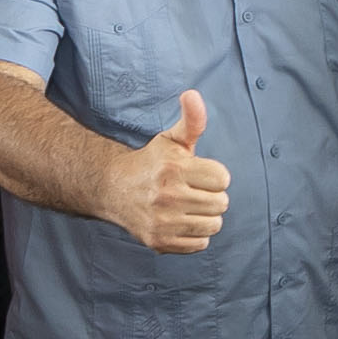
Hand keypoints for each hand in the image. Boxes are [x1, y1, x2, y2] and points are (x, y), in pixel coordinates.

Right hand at [114, 90, 233, 252]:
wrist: (114, 190)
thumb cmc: (152, 163)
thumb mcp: (172, 139)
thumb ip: (191, 120)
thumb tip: (192, 94)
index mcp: (173, 169)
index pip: (223, 179)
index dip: (214, 176)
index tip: (198, 174)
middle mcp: (166, 196)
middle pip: (221, 203)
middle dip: (212, 196)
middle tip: (192, 191)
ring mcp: (162, 222)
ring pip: (214, 225)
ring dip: (206, 216)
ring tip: (189, 206)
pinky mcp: (159, 242)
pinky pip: (200, 244)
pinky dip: (196, 235)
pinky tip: (181, 222)